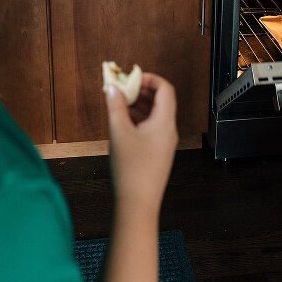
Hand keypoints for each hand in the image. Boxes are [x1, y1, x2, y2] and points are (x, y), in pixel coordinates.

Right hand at [105, 72, 177, 212]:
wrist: (137, 203)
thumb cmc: (130, 168)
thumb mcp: (119, 132)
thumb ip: (115, 106)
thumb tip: (112, 86)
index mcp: (165, 122)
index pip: (165, 89)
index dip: (149, 79)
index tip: (131, 77)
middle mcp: (169, 130)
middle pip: (162, 101)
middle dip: (143, 91)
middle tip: (123, 87)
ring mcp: (165, 143)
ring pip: (156, 115)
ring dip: (140, 105)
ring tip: (120, 102)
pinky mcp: (159, 154)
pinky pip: (153, 128)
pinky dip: (140, 119)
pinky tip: (124, 122)